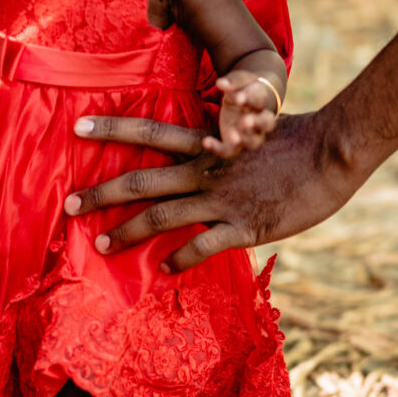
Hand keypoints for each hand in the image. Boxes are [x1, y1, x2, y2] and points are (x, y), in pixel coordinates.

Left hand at [65, 110, 362, 271]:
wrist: (329, 153)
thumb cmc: (290, 137)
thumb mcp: (245, 127)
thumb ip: (217, 136)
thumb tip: (196, 139)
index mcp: (205, 142)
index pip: (149, 131)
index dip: (112, 128)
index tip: (77, 127)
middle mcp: (205, 169)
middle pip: (143, 179)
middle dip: (102, 192)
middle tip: (68, 204)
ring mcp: (222, 199)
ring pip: (163, 216)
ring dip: (129, 231)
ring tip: (102, 243)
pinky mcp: (244, 227)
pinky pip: (203, 246)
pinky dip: (180, 259)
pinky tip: (164, 270)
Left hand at [207, 71, 277, 157]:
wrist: (248, 98)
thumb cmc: (245, 87)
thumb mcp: (240, 79)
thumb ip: (232, 81)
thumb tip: (220, 83)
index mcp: (262, 100)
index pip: (260, 100)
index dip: (250, 100)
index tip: (239, 98)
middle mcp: (260, 119)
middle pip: (266, 124)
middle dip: (257, 123)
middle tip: (246, 121)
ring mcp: (250, 134)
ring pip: (253, 142)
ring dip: (244, 140)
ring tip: (233, 136)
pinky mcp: (235, 143)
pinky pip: (230, 150)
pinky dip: (218, 149)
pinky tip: (206, 142)